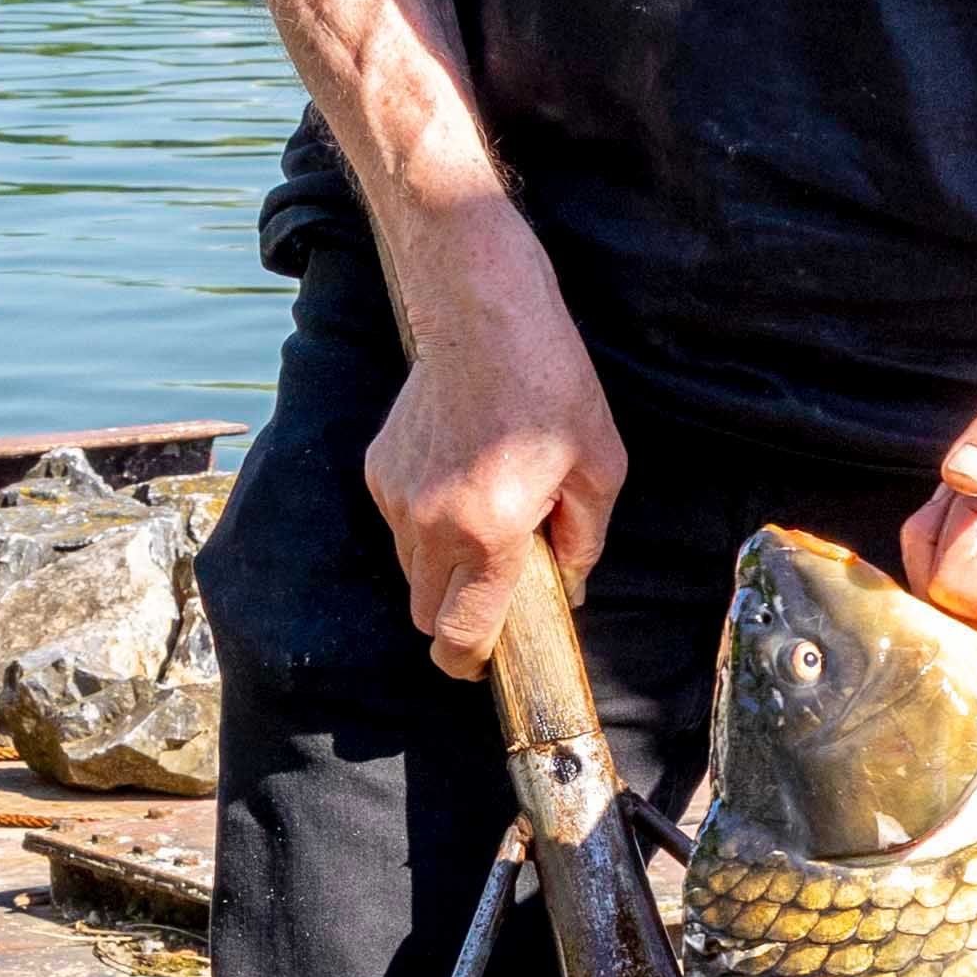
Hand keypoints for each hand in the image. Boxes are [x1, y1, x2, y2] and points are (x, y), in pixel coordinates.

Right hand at [365, 261, 625, 672]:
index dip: (471, 664)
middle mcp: (430, 525)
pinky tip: (460, 480)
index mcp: (487, 534)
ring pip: (411, 569)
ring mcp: (396, 497)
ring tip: (486, 521)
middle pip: (426, 615)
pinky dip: (426, 523)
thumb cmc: (550, 384)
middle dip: (458, 617)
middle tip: (499, 589)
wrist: (482, 312)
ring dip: (443, 568)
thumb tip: (568, 587)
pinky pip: (399, 523)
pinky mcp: (378, 469)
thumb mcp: (598, 468)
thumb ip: (582, 543)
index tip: (485, 664)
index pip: (459, 637)